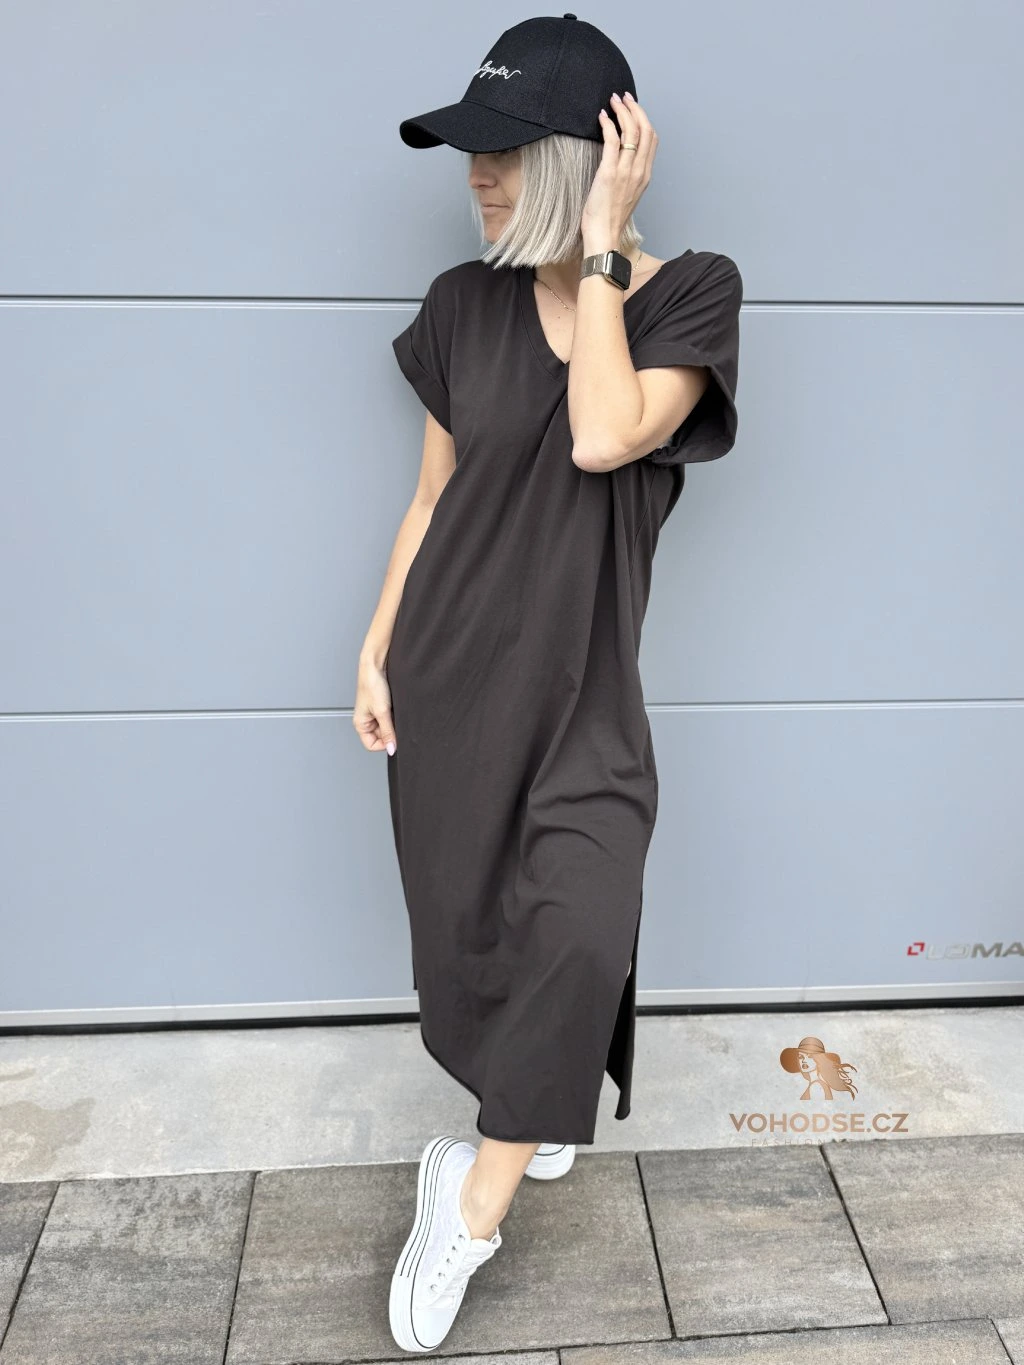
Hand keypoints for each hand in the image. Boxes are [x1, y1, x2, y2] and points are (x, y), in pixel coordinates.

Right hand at [353, 658, 396, 754]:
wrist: (376, 664)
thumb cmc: (372, 683)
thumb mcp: (382, 712)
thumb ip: (388, 732)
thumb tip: (392, 749)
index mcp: (360, 724)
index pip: (372, 745)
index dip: (384, 744)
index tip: (394, 738)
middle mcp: (367, 720)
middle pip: (381, 737)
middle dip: (390, 732)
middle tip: (396, 722)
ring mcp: (375, 713)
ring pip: (388, 727)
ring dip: (394, 723)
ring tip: (394, 711)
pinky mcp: (383, 706)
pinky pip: (391, 718)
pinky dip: (396, 715)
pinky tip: (397, 707)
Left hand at [581, 92, 657, 247]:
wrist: (604, 237)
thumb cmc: (610, 220)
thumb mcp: (626, 194)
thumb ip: (628, 175)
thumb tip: (620, 158)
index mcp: (645, 175)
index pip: (652, 139)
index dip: (644, 119)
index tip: (633, 108)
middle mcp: (639, 171)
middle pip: (645, 129)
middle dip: (635, 108)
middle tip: (623, 97)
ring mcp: (626, 171)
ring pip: (631, 131)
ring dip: (622, 111)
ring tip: (612, 101)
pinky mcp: (609, 172)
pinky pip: (612, 140)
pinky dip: (608, 124)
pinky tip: (602, 117)